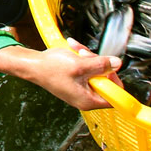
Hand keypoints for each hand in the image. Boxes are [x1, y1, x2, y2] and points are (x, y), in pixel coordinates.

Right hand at [0, 39, 119, 109]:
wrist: (33, 65)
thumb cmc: (51, 69)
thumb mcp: (80, 65)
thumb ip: (100, 65)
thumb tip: (117, 64)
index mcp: (88, 100)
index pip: (114, 96)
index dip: (114, 80)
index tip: (108, 67)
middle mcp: (86, 97)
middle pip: (105, 80)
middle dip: (98, 63)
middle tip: (86, 55)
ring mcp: (81, 89)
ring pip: (96, 72)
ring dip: (88, 57)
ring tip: (77, 50)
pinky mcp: (76, 81)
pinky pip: (87, 69)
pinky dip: (82, 58)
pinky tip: (74, 50)